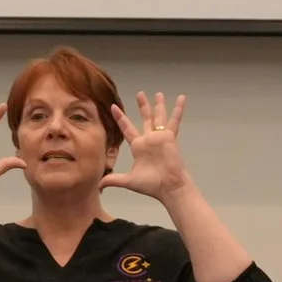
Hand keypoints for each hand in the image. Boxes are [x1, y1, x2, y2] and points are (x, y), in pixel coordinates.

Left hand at [106, 90, 194, 204]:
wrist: (168, 187)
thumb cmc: (151, 184)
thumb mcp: (128, 181)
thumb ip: (113, 180)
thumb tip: (98, 185)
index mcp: (138, 147)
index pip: (127, 128)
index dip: (121, 118)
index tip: (113, 107)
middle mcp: (149, 139)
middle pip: (145, 118)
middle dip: (143, 106)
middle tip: (140, 94)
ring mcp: (160, 137)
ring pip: (159, 117)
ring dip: (159, 105)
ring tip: (159, 93)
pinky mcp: (170, 137)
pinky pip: (174, 120)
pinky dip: (178, 109)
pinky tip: (182, 98)